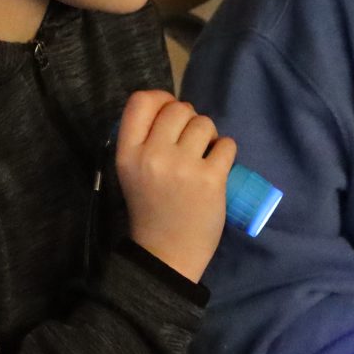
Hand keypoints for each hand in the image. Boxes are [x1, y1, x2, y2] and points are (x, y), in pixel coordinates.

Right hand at [117, 90, 235, 283]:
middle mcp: (152, 155)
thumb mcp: (131, 171)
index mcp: (127, 153)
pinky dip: (225, 152)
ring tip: (202, 158)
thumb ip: (144, 139)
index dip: (160, 99)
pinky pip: (227, 144)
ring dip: (208, 136)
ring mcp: (182, 167)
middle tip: (189, 144)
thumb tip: (173, 106)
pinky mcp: (210, 179)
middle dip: (189, 120)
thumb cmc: (150, 209)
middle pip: (178, 108)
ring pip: (204, 123)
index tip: (169, 114)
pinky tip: (216, 168)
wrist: (166, 254)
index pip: (140, 100)